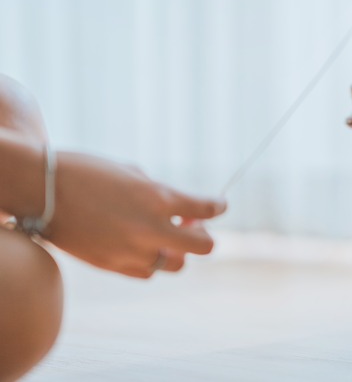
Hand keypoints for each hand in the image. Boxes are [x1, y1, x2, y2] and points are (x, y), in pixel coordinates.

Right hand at [44, 152, 225, 277]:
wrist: (40, 190)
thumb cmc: (86, 172)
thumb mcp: (132, 173)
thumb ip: (160, 192)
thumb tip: (180, 209)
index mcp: (158, 198)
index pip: (206, 208)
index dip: (218, 206)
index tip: (219, 205)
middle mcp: (150, 228)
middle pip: (202, 247)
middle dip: (204, 236)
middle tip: (193, 226)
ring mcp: (132, 251)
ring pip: (175, 264)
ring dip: (177, 251)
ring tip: (166, 237)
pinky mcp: (113, 266)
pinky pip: (147, 272)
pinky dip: (151, 261)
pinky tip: (142, 247)